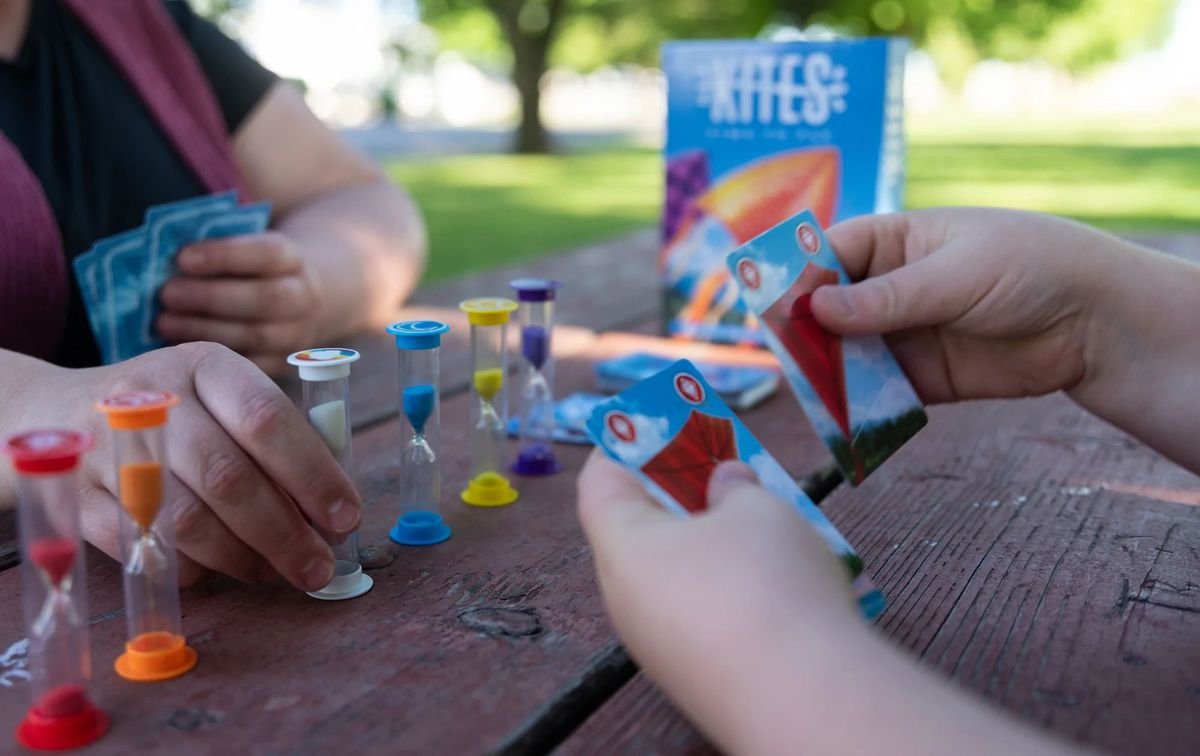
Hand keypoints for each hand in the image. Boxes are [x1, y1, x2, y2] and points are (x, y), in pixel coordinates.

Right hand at [21, 342, 358, 589]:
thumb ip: (279, 441)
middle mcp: (151, 398)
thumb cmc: (177, 412)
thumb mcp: (225, 398)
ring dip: (241, 556)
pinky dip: (190, 567)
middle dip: (283, 532)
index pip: (267, 418)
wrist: (58, 409)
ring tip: (275, 571)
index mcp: (206, 365)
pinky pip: (144, 547)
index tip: (345, 517)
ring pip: (185, 519)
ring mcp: (105, 447)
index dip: (312, 474)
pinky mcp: (75, 496)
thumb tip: (333, 512)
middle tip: (318, 567)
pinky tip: (218, 568)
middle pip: (227, 476)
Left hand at [156, 232, 320, 374]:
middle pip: (266, 299)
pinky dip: (214, 360)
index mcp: (292, 261)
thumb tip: (168, 243)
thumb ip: (216, 238)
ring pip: (257, 336)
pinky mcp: (281, 364)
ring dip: (206, 331)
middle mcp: (302, 298)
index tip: (182, 257)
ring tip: (164, 323)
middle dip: (212, 297)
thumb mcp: (246, 244)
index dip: (226, 255)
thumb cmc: (251, 269)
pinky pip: (249, 367)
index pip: (268, 253)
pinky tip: (180, 350)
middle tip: (167, 294)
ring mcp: (295, 335)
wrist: (295, 301)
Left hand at [577, 452, 860, 751]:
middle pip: (639, 530)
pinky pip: (700, 615)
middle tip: (723, 467)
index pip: (599, 484)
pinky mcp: (695, 676)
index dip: (623, 444)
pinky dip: (728, 587)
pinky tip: (776, 578)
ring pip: (674, 574)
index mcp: (622, 547)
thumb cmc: (766, 581)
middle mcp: (626, 599)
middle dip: (681, 493)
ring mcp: (658, 645)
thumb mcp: (758, 509)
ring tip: (763, 517)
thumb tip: (724, 482)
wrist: (803, 700)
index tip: (656, 421)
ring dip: (711, 541)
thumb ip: (734, 487)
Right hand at [811, 208, 1139, 402]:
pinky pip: (879, 393)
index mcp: (897, 241)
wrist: (1097, 322)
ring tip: (811, 392)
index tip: (776, 305)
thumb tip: (817, 308)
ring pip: (849, 354)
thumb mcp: (954, 274)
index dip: (800, 276)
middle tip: (786, 356)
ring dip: (829, 372)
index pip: (831, 253)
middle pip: (831, 308)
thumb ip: (886, 298)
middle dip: (807, 332)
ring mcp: (906, 334)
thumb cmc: (1030, 266)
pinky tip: (844, 417)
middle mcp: (893, 287)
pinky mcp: (924, 378)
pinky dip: (860, 406)